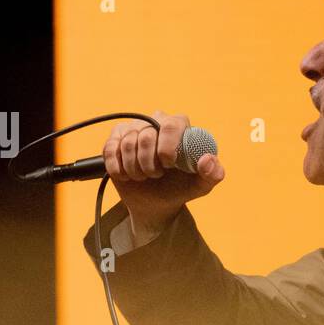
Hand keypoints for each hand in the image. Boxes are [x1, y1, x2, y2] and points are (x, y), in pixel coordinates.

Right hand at [102, 110, 224, 236]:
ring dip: (135, 168)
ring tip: (144, 177)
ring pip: (127, 143)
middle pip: (146, 135)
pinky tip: (127, 176)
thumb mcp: (202, 185)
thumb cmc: (181, 188)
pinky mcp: (115, 140)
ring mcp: (134, 129)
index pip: (171, 125)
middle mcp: (156, 121)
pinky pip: (110, 149)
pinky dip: (117, 168)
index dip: (167, 146)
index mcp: (180, 127)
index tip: (168, 165)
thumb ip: (213, 173)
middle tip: (156, 175)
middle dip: (149, 162)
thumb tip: (207, 160)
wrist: (156, 202)